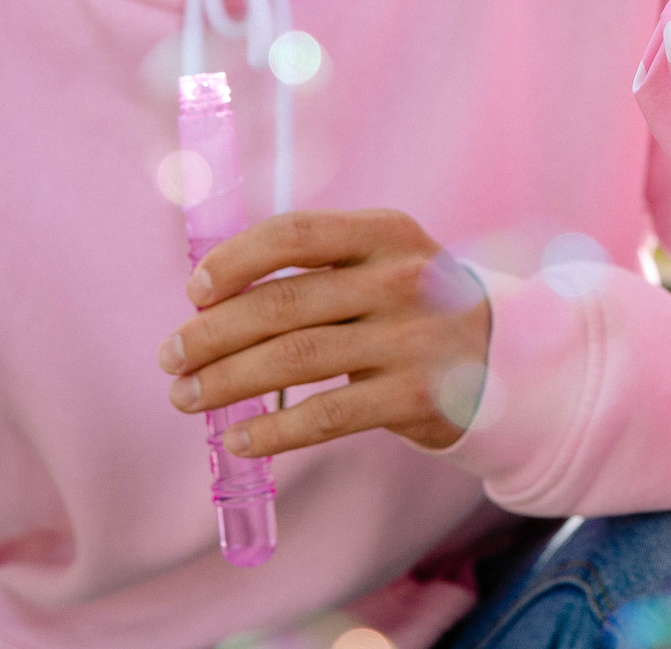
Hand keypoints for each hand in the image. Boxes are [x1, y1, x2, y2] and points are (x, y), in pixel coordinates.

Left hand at [158, 209, 493, 456]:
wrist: (500, 358)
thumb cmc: (409, 307)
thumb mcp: (380, 263)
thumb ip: (312, 267)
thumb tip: (208, 300)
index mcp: (386, 231)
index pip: (295, 233)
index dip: (235, 260)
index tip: (194, 292)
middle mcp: (403, 278)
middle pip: (284, 302)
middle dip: (211, 333)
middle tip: (170, 358)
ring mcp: (413, 338)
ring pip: (295, 359)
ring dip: (226, 381)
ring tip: (186, 397)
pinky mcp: (417, 396)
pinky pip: (328, 415)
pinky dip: (274, 430)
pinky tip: (239, 439)